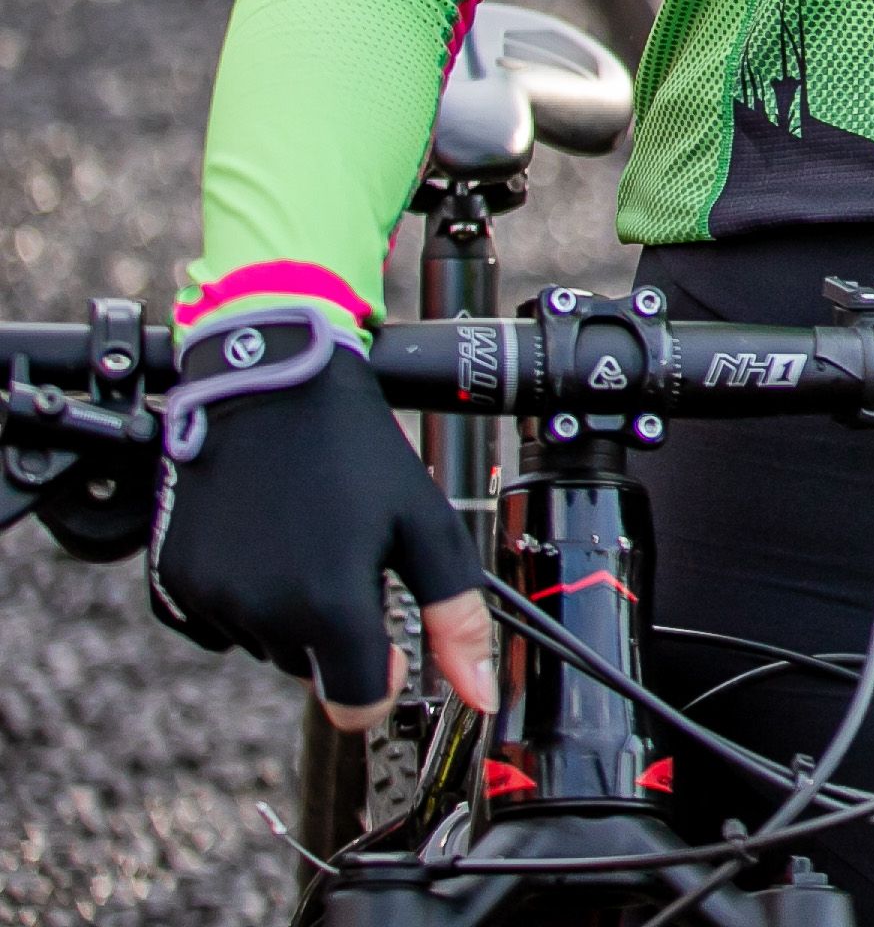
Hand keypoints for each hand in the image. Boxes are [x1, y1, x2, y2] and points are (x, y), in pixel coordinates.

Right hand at [144, 321, 498, 732]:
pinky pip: (216, 625)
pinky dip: (242, 600)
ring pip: (264, 645)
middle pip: (310, 670)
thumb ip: (457, 616)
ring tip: (305, 537)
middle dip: (335, 629)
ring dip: (289, 612)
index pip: (354, 705)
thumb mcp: (426, 525)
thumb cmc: (355, 452)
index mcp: (327, 604)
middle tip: (346, 555)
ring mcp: (209, 598)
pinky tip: (262, 544)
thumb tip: (481, 692)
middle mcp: (261, 611)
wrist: (269, 387)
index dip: (378, 681)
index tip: (385, 643)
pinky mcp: (172, 583)